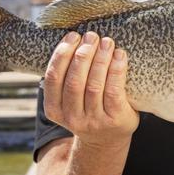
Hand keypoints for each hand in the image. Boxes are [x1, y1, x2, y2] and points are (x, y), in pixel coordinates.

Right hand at [43, 31, 138, 148]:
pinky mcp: (115, 119)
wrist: (107, 138)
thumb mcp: (69, 100)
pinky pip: (114, 91)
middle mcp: (72, 117)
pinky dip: (116, 70)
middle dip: (83, 54)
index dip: (61, 55)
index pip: (53, 79)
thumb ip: (65, 77)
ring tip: (106, 41)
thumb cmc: (88, 108)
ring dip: (100, 59)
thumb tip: (70, 37)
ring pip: (94, 85)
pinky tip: (120, 55)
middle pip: (74, 81)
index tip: (72, 36)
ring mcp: (94, 120)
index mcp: (55, 109)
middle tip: (92, 36)